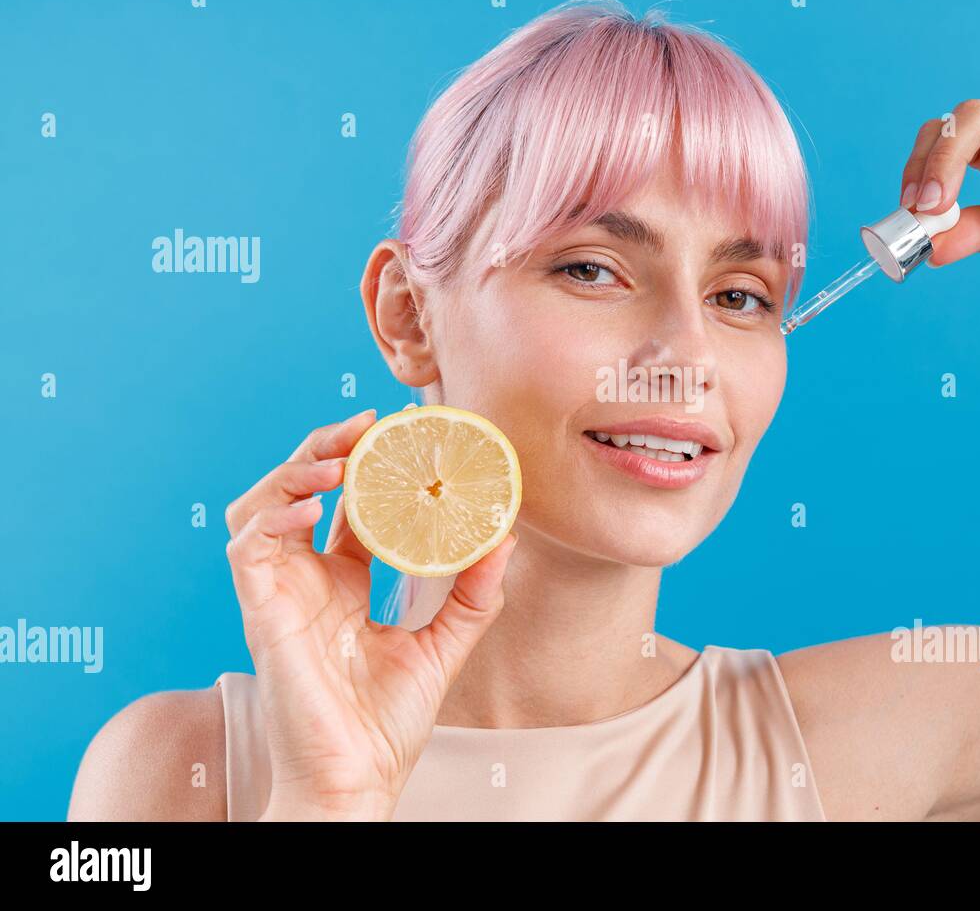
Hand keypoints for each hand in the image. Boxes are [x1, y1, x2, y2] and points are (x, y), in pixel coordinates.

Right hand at [224, 408, 516, 819]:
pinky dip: (273, 515)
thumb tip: (506, 537)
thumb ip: (472, 593)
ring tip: (339, 456)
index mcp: (344, 582)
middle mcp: (307, 579)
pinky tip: (313, 507)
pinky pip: (248, 547)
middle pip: (301, 490)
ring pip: (261, 504)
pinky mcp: (261, 613)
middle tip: (372, 425)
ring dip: (295, 470)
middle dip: (328, 447)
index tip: (407, 431)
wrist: (357, 780)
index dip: (370, 463)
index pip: (349, 503)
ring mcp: (279, 594)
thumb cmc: (386, 724)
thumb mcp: (444, 645)